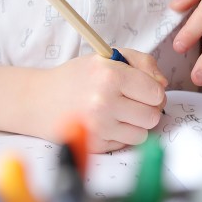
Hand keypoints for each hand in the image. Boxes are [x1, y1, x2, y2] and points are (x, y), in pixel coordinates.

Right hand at [35, 48, 166, 153]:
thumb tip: (163, 85)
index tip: (143, 89)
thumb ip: (142, 63)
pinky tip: (107, 123)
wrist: (39, 100)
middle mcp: (104, 102)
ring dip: (135, 124)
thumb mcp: (107, 57)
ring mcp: (99, 127)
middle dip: (147, 108)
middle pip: (153, 115)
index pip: (156, 92)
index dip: (153, 91)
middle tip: (132, 101)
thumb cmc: (76, 77)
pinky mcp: (95, 145)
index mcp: (110, 75)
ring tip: (119, 112)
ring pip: (143, 133)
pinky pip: (126, 144)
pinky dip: (121, 135)